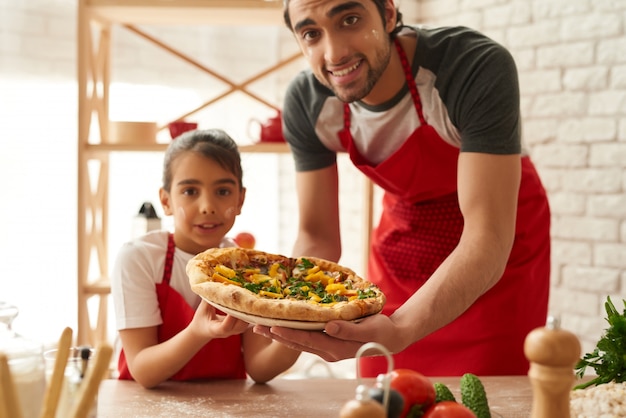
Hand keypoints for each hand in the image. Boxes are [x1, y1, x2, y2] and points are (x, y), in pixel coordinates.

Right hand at [190, 300, 249, 339]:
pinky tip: (248, 301)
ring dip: (248, 311)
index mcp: (215, 330)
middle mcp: (227, 333)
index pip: (225, 327)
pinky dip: (248, 312)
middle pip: (239, 326)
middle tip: (245, 297)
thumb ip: (209, 298)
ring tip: (248, 297)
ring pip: (245, 323)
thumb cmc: (201, 319)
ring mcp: (234, 331)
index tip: (233, 305)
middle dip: (243, 312)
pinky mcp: (239, 328)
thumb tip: (214, 283)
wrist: (202, 330)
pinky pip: (247, 320)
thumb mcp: (203, 308)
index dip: (231, 318)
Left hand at [253, 314, 406, 361]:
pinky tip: (282, 327)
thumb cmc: (381, 330)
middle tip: (256, 326)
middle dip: (276, 335)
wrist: (391, 337)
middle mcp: (328, 350)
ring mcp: (328, 348)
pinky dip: (292, 333)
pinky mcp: (329, 343)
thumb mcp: (369, 328)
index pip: (307, 340)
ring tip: (262, 327)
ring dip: (280, 335)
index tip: (272, 326)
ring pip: (299, 342)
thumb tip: (328, 327)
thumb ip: (348, 329)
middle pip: (297, 343)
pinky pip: (306, 340)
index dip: (289, 333)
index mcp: (336, 347)